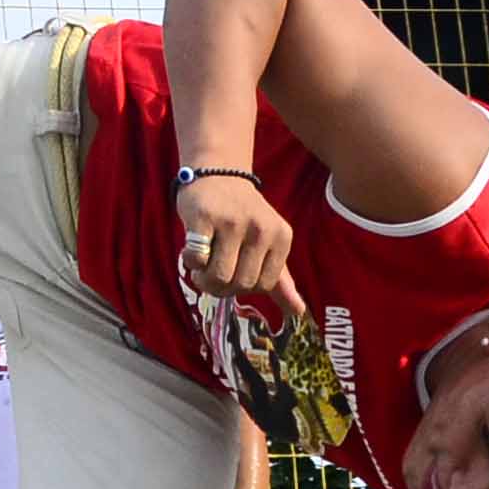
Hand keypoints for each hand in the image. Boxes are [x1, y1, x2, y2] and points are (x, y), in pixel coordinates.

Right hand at [172, 170, 295, 311]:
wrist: (217, 175)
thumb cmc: (242, 217)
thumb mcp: (267, 245)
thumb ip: (281, 281)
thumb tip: (299, 313)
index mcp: (281, 236)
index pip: (263, 285)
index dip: (243, 287)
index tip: (233, 273)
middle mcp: (261, 228)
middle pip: (241, 284)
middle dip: (221, 287)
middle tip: (211, 274)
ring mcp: (233, 221)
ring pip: (219, 276)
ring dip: (203, 279)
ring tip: (200, 268)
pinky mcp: (205, 217)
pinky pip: (197, 258)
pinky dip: (190, 262)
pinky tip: (190, 251)